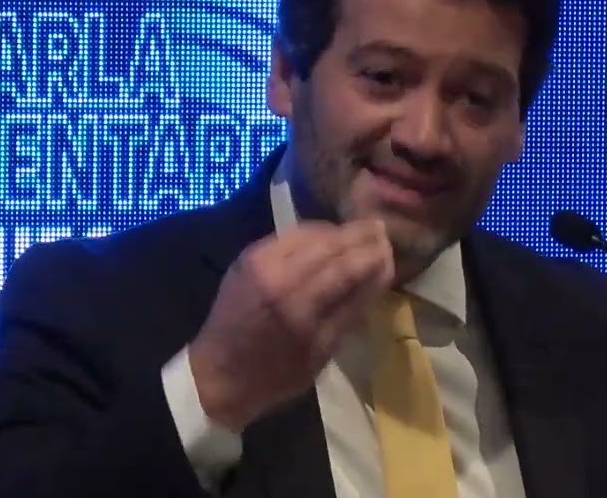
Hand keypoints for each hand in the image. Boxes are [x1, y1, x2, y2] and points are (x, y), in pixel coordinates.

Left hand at [186, 219, 394, 432]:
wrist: (215, 376)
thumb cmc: (274, 376)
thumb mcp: (321, 353)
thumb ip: (352, 309)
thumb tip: (381, 274)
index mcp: (298, 307)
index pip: (345, 266)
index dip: (372, 255)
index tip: (391, 249)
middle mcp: (277, 276)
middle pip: (328, 243)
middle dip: (358, 235)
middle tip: (381, 231)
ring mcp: (258, 262)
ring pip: (307, 233)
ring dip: (336, 231)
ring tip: (359, 232)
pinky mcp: (247, 257)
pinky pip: (287, 236)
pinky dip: (311, 234)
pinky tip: (326, 238)